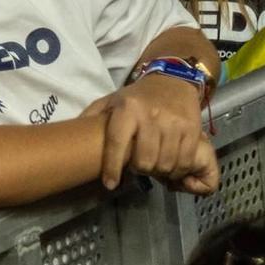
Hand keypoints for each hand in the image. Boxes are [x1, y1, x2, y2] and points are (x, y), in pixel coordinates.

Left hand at [81, 75, 216, 192]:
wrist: (173, 80)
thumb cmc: (138, 96)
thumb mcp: (112, 100)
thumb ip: (94, 115)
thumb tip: (72, 132)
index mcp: (127, 108)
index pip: (116, 143)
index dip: (112, 166)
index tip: (109, 184)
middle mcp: (150, 116)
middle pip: (144, 160)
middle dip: (139, 169)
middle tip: (138, 165)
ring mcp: (173, 123)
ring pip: (165, 164)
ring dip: (159, 171)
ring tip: (154, 164)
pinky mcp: (192, 130)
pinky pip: (184, 161)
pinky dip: (177, 169)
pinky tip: (170, 163)